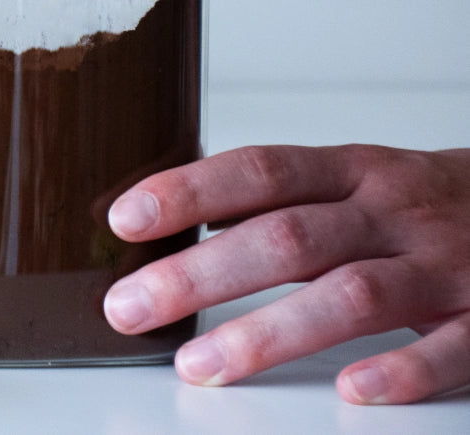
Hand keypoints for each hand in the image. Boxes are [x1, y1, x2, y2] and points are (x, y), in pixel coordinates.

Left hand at [102, 144, 469, 403]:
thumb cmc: (425, 204)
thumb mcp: (355, 182)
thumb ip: (278, 201)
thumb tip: (179, 222)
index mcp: (353, 172)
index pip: (260, 171)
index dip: (189, 192)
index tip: (126, 218)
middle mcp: (392, 213)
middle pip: (287, 238)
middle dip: (199, 274)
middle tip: (129, 306)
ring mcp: (442, 267)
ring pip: (351, 296)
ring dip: (268, 333)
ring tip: (200, 364)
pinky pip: (450, 350)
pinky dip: (402, 372)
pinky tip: (351, 391)